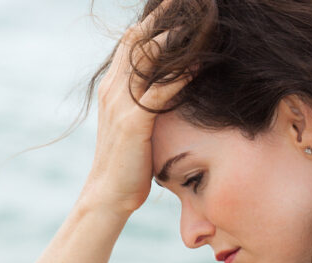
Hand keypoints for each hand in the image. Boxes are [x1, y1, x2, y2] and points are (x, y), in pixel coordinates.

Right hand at [81, 0, 189, 216]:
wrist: (107, 194)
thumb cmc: (125, 165)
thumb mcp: (131, 128)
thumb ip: (142, 105)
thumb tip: (165, 93)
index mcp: (111, 90)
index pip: (131, 43)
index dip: (153, 22)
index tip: (178, 10)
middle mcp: (113, 90)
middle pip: (139, 40)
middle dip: (165, 19)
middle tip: (194, 6)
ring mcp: (121, 105)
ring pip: (149, 58)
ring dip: (177, 38)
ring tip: (204, 22)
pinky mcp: (133, 122)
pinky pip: (161, 89)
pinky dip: (182, 73)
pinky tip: (201, 62)